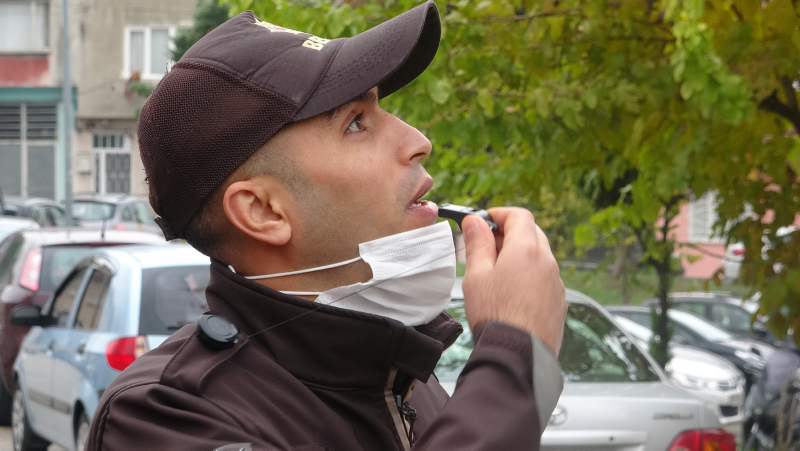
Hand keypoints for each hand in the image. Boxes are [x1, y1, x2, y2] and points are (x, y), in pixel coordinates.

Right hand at [461, 207, 565, 354]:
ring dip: (520, 256)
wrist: (519, 354)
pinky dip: (530, 276)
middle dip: (509, 234)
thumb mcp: (477, 275)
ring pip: (540, 257)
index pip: (519, 216)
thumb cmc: (495, 314)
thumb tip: (475, 222)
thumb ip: (477, 244)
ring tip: (496, 273)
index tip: (484, 221)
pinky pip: (545, 279)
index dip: (500, 214)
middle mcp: (547, 262)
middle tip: (486, 246)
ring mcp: (556, 283)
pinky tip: (512, 294)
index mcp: (527, 249)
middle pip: (532, 234)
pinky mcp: (559, 302)